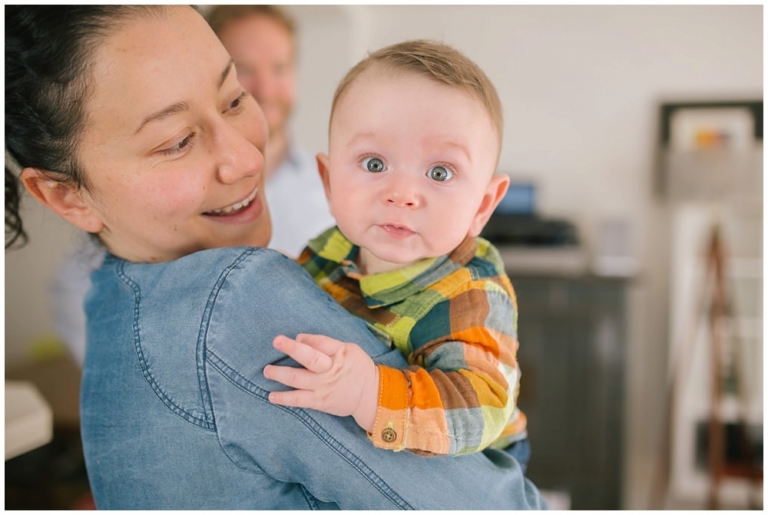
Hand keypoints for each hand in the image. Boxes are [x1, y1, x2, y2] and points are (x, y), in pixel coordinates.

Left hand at [264, 334, 378, 431]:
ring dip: (279, 374)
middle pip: (310, 358)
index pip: (320, 342)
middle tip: (276, 341)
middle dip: (292, 348)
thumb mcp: (349, 350)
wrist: (371, 396)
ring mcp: (323, 387)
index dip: (306, 339)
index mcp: (340, 353)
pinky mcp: (319, 402)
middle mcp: (330, 370)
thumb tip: (301, 339)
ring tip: (267, 371)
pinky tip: (271, 395)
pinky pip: (298, 400)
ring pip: (298, 379)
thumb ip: (327, 344)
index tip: (297, 338)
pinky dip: (284, 398)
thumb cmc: (357, 368)